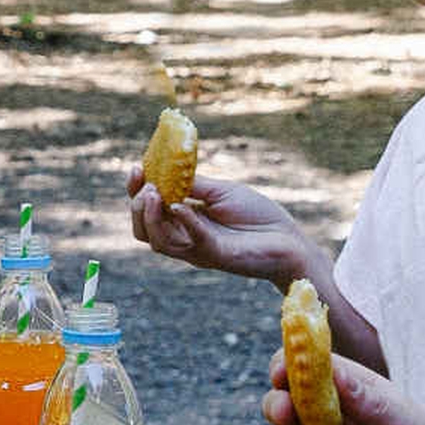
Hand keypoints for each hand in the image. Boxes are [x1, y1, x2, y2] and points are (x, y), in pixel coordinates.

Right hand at [126, 170, 320, 286]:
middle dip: (137, 206)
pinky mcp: (215, 256)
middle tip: (147, 186)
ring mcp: (197, 249)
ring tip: (155, 193)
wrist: (289, 240)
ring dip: (152, 216)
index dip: (136, 190)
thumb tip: (166, 169)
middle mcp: (184, 237)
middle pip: (143, 230)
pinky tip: (180, 206)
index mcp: (183, 220)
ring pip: (158, 241)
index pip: (148, 209)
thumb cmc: (258, 216)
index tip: (135, 169)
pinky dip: (184, 223)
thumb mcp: (221, 192)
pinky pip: (191, 242)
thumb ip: (193, 184)